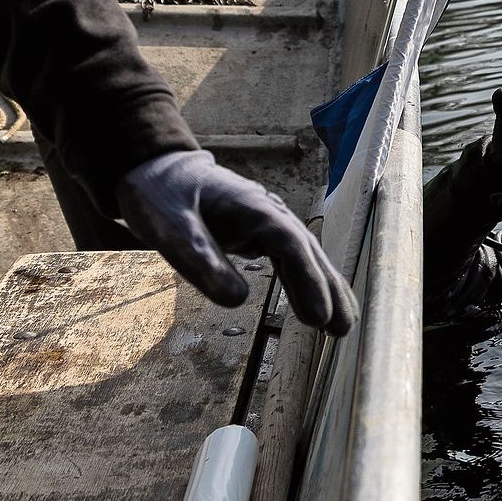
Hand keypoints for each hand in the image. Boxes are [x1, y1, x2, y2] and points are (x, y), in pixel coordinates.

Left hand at [115, 150, 358, 332]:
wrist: (158, 170)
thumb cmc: (161, 195)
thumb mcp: (169, 228)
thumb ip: (200, 260)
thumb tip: (237, 300)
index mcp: (251, 207)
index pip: (290, 245)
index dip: (307, 280)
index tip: (318, 316)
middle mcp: (267, 212)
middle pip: (307, 250)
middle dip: (327, 288)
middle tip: (343, 330)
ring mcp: (267, 221)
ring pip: (304, 255)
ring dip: (324, 287)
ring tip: (341, 327)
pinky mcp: (260, 233)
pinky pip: (290, 258)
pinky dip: (306, 281)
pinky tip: (316, 303)